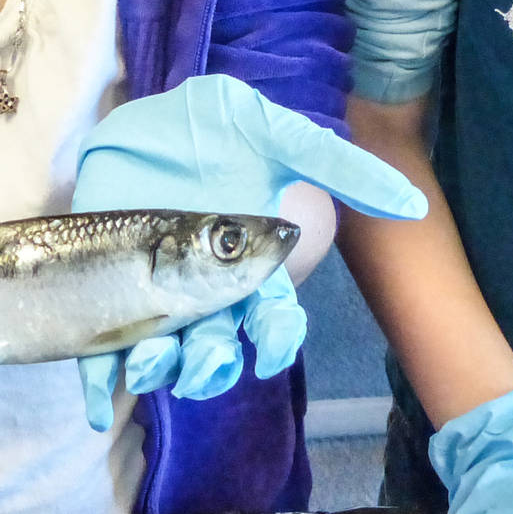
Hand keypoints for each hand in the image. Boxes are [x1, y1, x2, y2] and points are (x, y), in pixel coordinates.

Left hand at [71, 75, 425, 426]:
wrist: (141, 111)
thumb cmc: (214, 125)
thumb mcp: (276, 135)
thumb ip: (339, 167)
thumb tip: (414, 204)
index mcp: (251, 264)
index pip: (272, 317)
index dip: (275, 341)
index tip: (269, 351)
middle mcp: (207, 290)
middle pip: (218, 346)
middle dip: (214, 364)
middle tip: (203, 361)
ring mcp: (154, 295)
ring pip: (166, 355)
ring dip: (160, 372)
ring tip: (147, 367)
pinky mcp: (105, 291)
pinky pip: (102, 349)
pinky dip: (100, 382)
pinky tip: (98, 401)